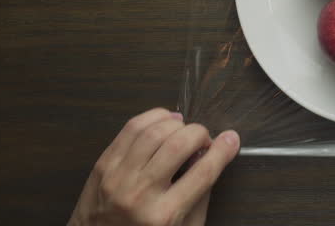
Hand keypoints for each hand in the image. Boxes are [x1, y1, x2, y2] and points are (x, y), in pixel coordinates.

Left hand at [69, 108, 239, 225]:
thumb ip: (199, 195)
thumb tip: (211, 157)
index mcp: (164, 216)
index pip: (203, 173)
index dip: (222, 151)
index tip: (231, 140)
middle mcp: (139, 195)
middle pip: (178, 145)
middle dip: (199, 134)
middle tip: (204, 139)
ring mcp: (117, 177)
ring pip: (153, 131)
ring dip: (176, 124)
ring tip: (184, 129)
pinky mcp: (103, 166)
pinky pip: (130, 128)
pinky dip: (152, 118)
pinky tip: (164, 122)